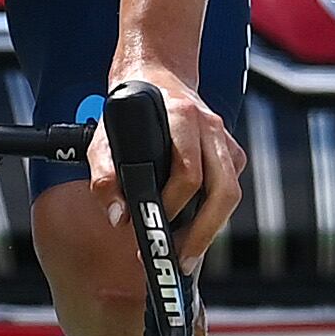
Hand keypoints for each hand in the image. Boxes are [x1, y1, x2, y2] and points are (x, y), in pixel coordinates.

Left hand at [90, 57, 246, 268]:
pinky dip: (214, 211)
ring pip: (231, 192)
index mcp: (181, 118)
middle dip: (202, 231)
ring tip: (186, 254)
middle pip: (223, 190)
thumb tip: (119, 217)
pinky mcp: (230, 150)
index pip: (188, 174)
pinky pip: (230, 186)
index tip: (154, 235)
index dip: (173, 208)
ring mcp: (223, 139)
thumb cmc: (129, 113)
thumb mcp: (103, 138)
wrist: (154, 75)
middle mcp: (209, 127)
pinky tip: (193, 228)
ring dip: (210, 228)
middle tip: (180, 260)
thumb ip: (105, 176)